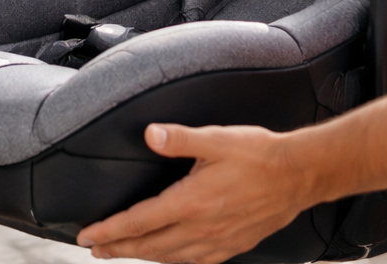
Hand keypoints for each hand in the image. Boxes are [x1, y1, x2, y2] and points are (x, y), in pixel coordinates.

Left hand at [77, 123, 313, 262]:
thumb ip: (180, 138)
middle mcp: (200, 229)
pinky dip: (173, 261)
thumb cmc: (259, 154)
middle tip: (95, 249)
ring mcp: (217, 242)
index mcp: (190, 203)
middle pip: (148, 246)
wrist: (299, 176)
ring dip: (142, 256)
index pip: (139, 222)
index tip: (87, 236)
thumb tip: (149, 134)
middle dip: (118, 248)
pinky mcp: (232, 247)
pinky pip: (194, 262)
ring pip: (169, 258)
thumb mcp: (216, 139)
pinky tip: (169, 258)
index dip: (110, 230)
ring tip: (122, 253)